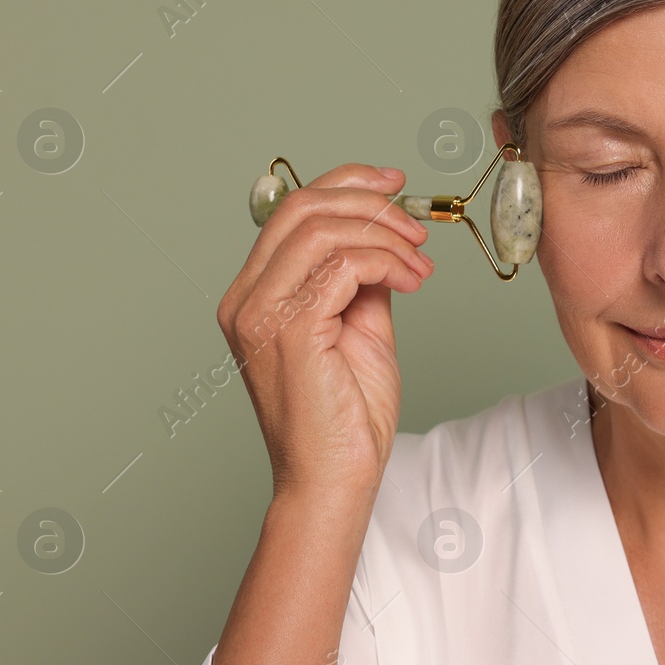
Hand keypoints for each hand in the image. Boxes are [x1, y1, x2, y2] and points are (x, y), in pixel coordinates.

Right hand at [217, 163, 432, 501]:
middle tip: (416, 225)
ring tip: (419, 265)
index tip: (394, 184)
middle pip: (303, 207)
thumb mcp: (361, 329)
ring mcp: (260, 313)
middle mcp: (246, 299)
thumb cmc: (346, 419)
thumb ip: (362, 281)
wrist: (335, 481)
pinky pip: (341, 265)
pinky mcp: (289, 330)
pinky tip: (410, 282)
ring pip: (323, 230)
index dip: (346, 185)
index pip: (293, 211)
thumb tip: (385, 239)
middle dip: (369, 203)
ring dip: (385, 237)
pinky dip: (386, 262)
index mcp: (255, 294)